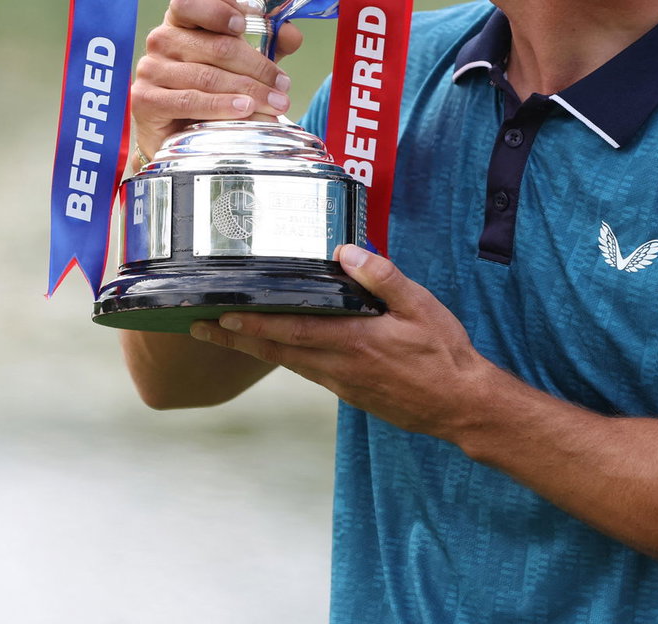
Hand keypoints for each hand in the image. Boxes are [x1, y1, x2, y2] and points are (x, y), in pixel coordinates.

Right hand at [130, 0, 304, 158]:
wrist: (176, 133)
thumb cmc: (210, 90)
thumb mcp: (242, 62)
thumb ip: (266, 43)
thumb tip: (292, 33)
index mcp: (180, 21)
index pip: (191, 1)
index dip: (218, 8)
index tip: (245, 23)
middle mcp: (161, 40)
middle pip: (215, 45)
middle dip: (257, 66)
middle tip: (284, 85)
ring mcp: (150, 69)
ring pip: (208, 75)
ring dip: (248, 90)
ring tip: (275, 103)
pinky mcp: (146, 99)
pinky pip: (191, 99)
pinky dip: (221, 105)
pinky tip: (244, 109)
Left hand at [189, 245, 497, 438]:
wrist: (460, 405)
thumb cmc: (443, 354)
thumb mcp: (420, 307)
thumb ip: (383, 278)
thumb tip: (346, 251)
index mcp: (353, 342)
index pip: (291, 331)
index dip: (252, 323)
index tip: (220, 314)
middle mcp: (338, 366)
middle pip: (276, 350)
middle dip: (234, 337)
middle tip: (197, 327)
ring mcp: (342, 383)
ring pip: (287, 363)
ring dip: (252, 348)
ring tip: (224, 334)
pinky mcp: (350, 392)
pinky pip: (307, 371)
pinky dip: (283, 357)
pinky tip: (277, 348)